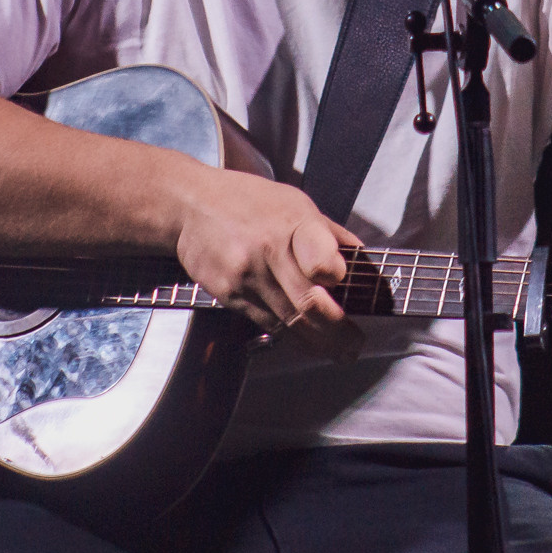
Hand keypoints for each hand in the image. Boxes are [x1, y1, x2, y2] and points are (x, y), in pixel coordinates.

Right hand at [173, 169, 364, 360]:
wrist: (190, 205)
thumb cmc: (247, 201)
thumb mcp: (294, 203)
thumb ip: (328, 233)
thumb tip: (361, 259)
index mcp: (294, 223)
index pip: (322, 263)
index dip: (338, 280)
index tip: (348, 289)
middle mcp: (269, 250)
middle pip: (309, 304)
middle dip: (338, 332)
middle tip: (354, 345)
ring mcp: (246, 275)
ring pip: (289, 322)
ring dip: (318, 343)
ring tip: (337, 351)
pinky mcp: (228, 294)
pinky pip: (266, 322)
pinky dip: (288, 333)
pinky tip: (303, 338)